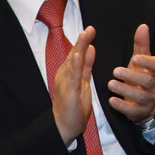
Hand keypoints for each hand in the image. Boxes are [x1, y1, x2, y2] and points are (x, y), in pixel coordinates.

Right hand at [50, 23, 96, 143]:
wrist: (64, 126)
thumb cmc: (74, 106)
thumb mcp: (83, 82)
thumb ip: (86, 65)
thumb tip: (90, 48)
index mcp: (69, 72)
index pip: (78, 53)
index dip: (84, 41)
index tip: (90, 29)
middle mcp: (65, 75)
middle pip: (75, 54)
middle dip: (82, 41)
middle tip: (90, 28)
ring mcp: (66, 82)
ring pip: (74, 62)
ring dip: (79, 48)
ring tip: (85, 35)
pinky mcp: (69, 91)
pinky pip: (74, 76)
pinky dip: (76, 65)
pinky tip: (79, 55)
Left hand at [107, 23, 154, 121]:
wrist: (144, 103)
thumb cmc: (140, 77)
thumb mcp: (141, 61)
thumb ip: (142, 45)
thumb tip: (143, 26)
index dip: (147, 62)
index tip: (135, 58)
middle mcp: (154, 86)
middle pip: (147, 81)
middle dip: (132, 76)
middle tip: (115, 71)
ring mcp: (148, 100)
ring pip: (140, 96)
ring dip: (125, 90)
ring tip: (110, 84)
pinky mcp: (139, 112)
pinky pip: (132, 110)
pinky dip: (122, 106)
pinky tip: (111, 100)